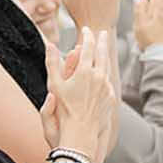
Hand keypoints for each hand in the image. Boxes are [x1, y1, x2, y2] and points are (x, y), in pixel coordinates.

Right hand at [39, 28, 115, 162]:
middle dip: (102, 42)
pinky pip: (109, 81)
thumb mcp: (54, 85)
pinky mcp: (111, 97)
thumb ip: (53, 63)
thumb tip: (50, 44)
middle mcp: (100, 77)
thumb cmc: (63, 110)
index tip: (87, 30)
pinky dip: (107, 72)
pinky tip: (105, 72)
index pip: (89, 47)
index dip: (88, 37)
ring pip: (108, 67)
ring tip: (105, 49)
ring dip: (106, 56)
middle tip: (103, 33)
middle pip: (103, 54)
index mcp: (85, 71)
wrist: (81, 132)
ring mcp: (107, 87)